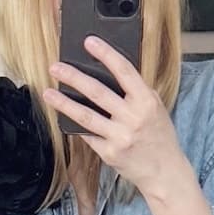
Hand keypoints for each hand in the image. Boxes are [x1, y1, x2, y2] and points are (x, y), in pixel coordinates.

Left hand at [43, 38, 195, 203]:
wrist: (165, 172)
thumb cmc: (160, 136)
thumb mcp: (156, 108)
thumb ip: (137, 91)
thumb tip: (113, 72)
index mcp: (146, 102)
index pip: (124, 71)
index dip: (106, 54)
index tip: (89, 42)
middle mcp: (132, 118)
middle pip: (98, 92)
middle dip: (74, 77)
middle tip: (56, 67)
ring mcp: (119, 137)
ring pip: (85, 115)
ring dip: (63, 103)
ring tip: (48, 93)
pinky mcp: (109, 153)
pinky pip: (87, 135)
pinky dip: (74, 125)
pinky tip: (62, 116)